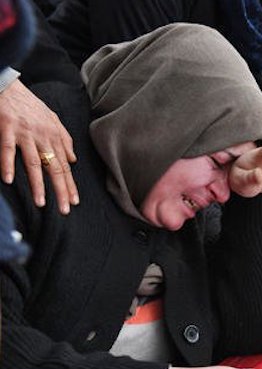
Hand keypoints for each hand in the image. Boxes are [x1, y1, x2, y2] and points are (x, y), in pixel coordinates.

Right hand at [0, 79, 78, 213]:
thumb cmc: (29, 104)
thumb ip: (64, 139)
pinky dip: (8, 164)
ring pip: (34, 163)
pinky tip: (9, 180)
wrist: (9, 86)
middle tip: (65, 209)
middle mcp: (43, 136)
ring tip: (41, 202)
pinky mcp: (7, 128)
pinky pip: (7, 149)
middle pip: (55, 167)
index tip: (74, 201)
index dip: (70, 184)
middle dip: (61, 190)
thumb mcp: (52, 119)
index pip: (65, 165)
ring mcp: (25, 133)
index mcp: (54, 136)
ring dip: (38, 184)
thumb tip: (74, 160)